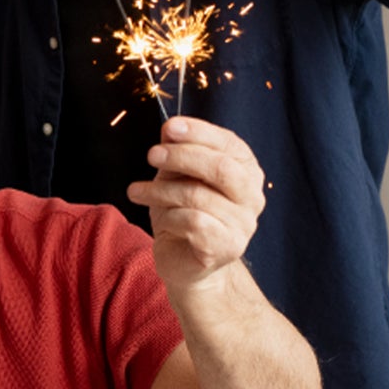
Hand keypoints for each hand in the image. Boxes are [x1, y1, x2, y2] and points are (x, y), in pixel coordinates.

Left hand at [127, 116, 264, 290]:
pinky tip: (159, 220)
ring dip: (160, 190)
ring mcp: (243, 224)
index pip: (229, 144)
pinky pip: (193, 222)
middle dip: (182, 157)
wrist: (184, 260)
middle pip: (221, 168)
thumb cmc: (181, 212)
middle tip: (151, 155)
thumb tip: (170, 128)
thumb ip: (177, 152)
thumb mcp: (176, 176)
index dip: (199, 132)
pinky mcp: (227, 247)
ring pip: (198, 195)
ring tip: (137, 191)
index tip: (170, 127)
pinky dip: (168, 217)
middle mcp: (251, 196)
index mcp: (245, 171)